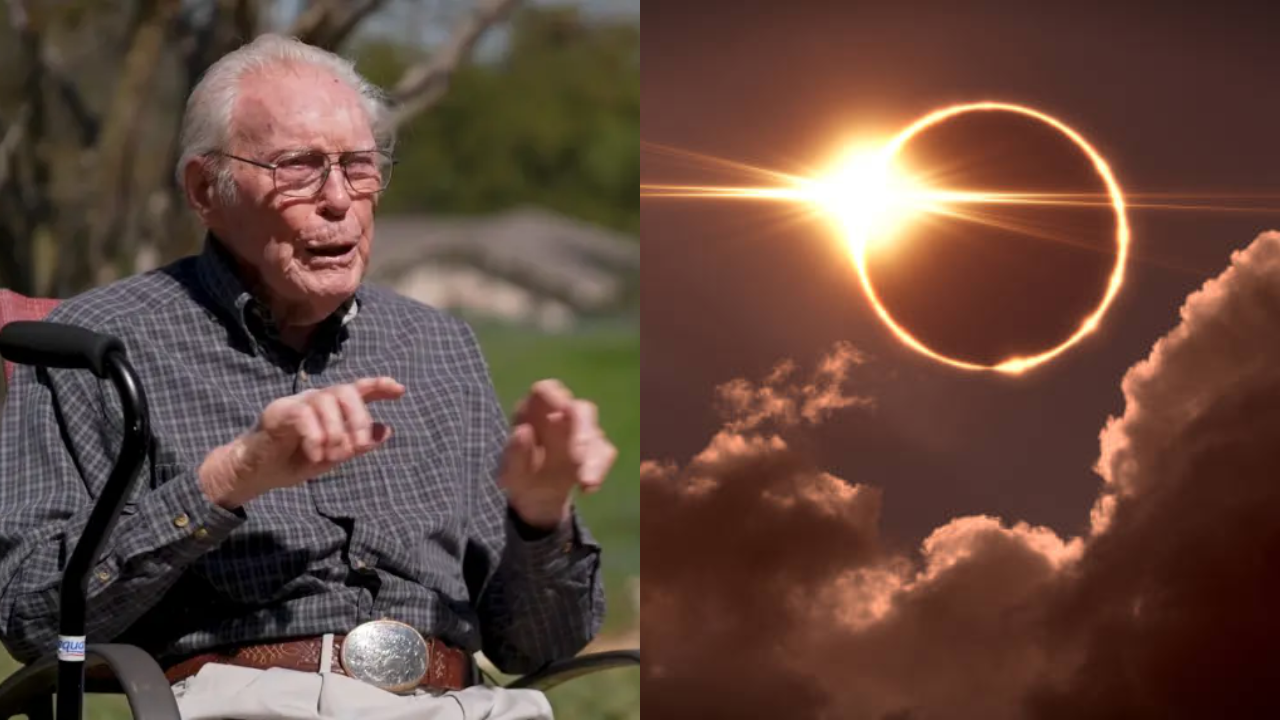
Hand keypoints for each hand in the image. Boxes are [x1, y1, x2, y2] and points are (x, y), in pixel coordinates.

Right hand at [198, 377, 404, 508]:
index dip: (379, 385)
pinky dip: (315, 437)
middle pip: (345, 391)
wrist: (256, 473)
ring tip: (332, 455)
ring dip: (336, 431)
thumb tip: (386, 430)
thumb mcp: (332, 456)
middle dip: (358, 418)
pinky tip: (316, 455)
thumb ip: (357, 444)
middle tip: (358, 446)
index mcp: (331, 408)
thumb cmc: (293, 461)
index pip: (357, 389)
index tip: (400, 390)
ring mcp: (296, 402)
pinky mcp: (278, 412)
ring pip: (326, 401)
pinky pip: (303, 416)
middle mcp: (316, 399)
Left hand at [501, 379, 616, 528]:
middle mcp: (561, 416)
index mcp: (535, 411)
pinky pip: (604, 454)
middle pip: (580, 409)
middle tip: (578, 454)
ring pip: (596, 433)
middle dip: (583, 429)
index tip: (561, 410)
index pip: (546, 391)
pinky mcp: (596, 450)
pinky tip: (586, 488)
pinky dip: (598, 470)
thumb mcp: (510, 471)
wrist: (535, 499)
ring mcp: (581, 431)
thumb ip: (515, 452)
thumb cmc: (519, 475)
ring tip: (585, 482)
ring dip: (593, 458)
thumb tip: (523, 430)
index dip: (555, 396)